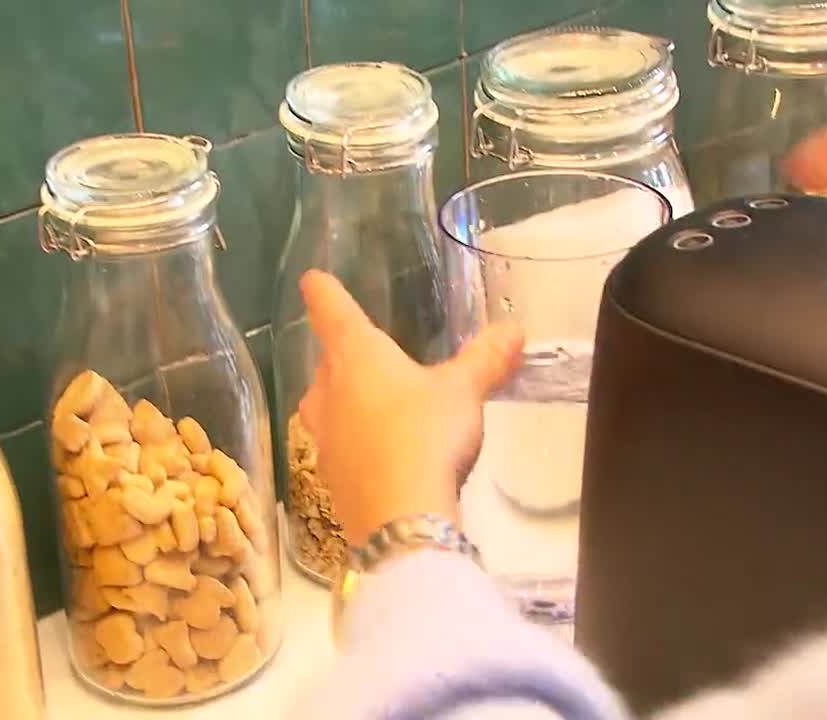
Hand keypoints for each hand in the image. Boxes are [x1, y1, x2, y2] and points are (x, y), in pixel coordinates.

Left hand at [297, 270, 523, 546]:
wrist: (400, 517)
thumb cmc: (425, 434)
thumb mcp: (463, 391)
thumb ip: (485, 358)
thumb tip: (513, 329)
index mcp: (355, 354)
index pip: (331, 309)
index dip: (323, 291)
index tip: (313, 279)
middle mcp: (327, 390)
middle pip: (327, 362)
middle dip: (343, 356)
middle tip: (370, 354)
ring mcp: (323, 436)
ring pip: (326, 406)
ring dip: (345, 401)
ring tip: (374, 403)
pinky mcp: (330, 477)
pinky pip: (339, 446)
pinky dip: (356, 442)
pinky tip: (381, 452)